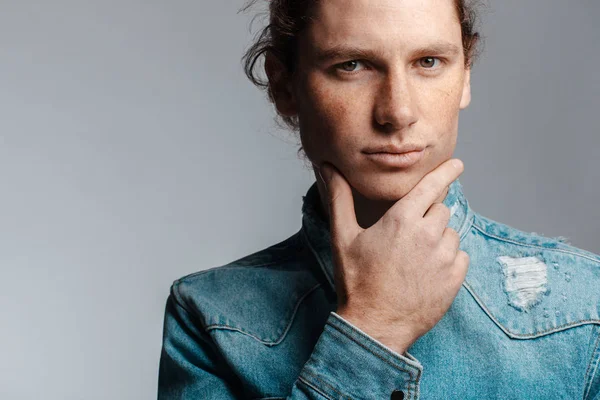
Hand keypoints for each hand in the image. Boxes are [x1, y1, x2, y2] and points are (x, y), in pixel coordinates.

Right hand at [319, 159, 469, 354]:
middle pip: (440, 209)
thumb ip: (340, 198)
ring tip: (414, 258)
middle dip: (427, 216)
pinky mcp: (455, 279)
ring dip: (438, 239)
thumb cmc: (356, 280)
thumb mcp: (343, 236)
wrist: (374, 325)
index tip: (457, 164)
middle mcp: (428, 234)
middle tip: (407, 236)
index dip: (446, 172)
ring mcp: (444, 258)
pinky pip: (460, 257)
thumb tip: (328, 168)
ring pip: (451, 233)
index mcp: (402, 220)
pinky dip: (448, 260)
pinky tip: (426, 272)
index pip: (432, 185)